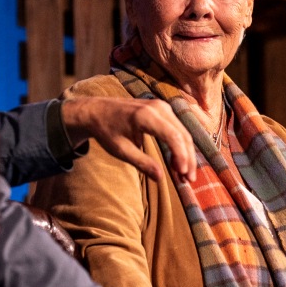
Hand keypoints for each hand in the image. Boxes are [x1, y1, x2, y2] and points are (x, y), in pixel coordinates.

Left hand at [60, 97, 196, 182]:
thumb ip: (141, 163)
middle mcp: (157, 107)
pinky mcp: (162, 109)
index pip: (173, 136)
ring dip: (186, 154)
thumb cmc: (106, 131)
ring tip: (185, 175)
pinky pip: (177, 128)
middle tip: (189, 180)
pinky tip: (178, 163)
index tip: (182, 174)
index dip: (181, 156)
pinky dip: (180, 146)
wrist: (96, 111)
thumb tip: (160, 178)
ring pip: (183, 132)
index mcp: (145, 116)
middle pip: (182, 135)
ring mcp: (161, 106)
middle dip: (188, 159)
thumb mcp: (120, 150)